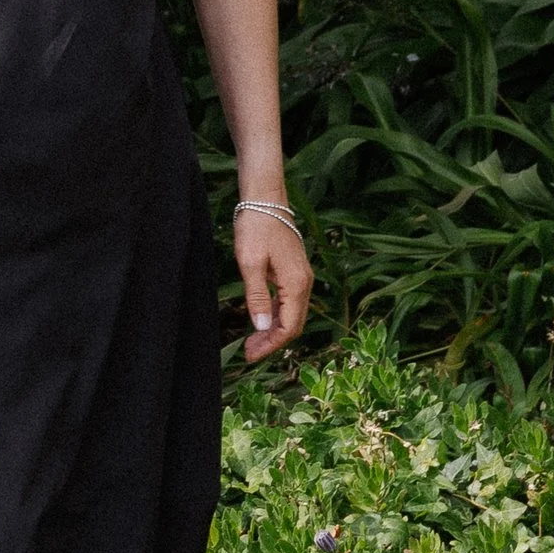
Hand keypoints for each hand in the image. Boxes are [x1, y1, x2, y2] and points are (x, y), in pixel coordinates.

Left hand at [234, 205, 311, 364]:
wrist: (265, 197)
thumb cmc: (256, 226)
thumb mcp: (250, 263)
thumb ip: (256, 297)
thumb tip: (262, 327)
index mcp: (296, 284)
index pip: (289, 327)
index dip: (271, 345)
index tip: (250, 354)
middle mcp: (304, 283)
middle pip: (293, 323)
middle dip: (273, 341)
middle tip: (249, 352)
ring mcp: (301, 276)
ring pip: (291, 313)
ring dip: (273, 329)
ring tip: (252, 341)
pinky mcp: (294, 270)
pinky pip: (288, 300)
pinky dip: (275, 314)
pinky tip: (260, 319)